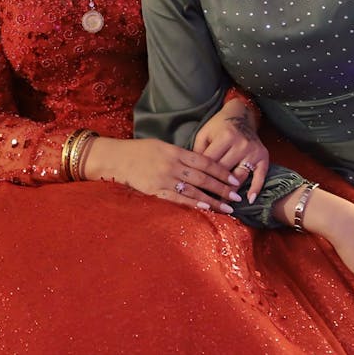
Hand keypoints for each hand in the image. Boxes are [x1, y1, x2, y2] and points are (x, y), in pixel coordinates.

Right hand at [81, 137, 242, 212]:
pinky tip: (206, 208)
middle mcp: (172, 165)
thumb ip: (181, 155)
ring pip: (194, 190)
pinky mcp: (155, 191)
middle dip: (222, 188)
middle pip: (203, 177)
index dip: (221, 171)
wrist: (116, 158)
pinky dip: (193, 203)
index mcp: (175, 151)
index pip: (205, 162)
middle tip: (237, 196)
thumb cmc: (139, 151)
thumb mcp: (162, 147)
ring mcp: (164, 178)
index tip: (234, 180)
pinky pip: (178, 199)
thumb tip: (200, 164)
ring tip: (228, 208)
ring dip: (213, 200)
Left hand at [193, 97, 268, 202]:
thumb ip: (198, 150)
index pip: (211, 163)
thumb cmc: (218, 126)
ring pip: (240, 177)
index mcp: (225, 137)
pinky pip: (260, 175)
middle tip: (205, 204)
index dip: (201, 177)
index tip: (194, 192)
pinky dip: (256, 188)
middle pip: (225, 172)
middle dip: (214, 189)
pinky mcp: (263, 156)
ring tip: (223, 207)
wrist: (240, 115)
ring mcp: (253, 151)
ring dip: (231, 193)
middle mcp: (241, 144)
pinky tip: (250, 200)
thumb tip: (191, 172)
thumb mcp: (204, 133)